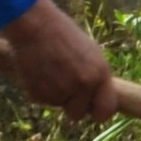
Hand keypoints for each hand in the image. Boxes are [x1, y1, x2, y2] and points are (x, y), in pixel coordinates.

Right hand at [0, 0, 113, 117]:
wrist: (34, 26)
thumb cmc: (64, 35)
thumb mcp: (90, 53)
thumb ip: (95, 78)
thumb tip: (97, 99)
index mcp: (99, 75)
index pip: (106, 110)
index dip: (99, 113)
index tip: (93, 112)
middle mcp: (83, 86)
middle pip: (78, 114)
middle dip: (72, 105)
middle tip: (65, 87)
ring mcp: (60, 92)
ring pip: (58, 105)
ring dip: (55, 94)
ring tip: (50, 69)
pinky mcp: (39, 95)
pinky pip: (42, 100)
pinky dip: (40, 90)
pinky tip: (39, 70)